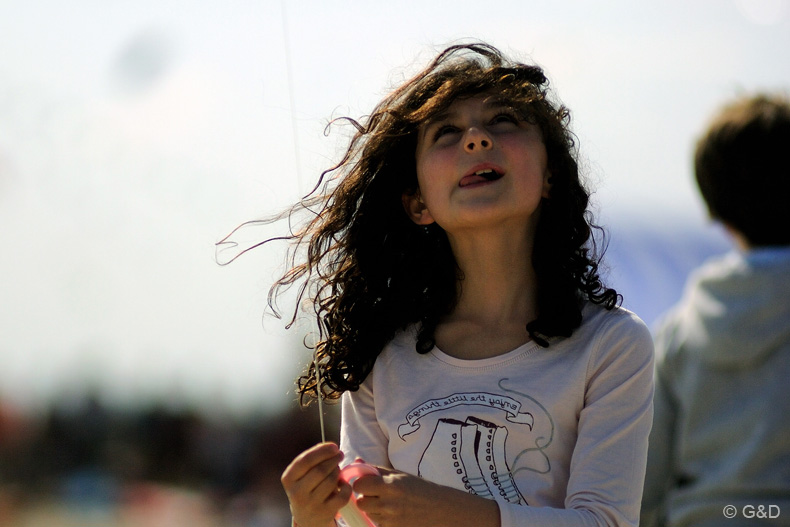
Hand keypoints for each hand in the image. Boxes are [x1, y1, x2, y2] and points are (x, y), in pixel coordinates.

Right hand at [281, 442, 351, 526]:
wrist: (307, 517)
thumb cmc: (307, 488)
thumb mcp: (302, 474)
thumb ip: (312, 459)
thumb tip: (331, 448)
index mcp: (289, 479)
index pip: (306, 460)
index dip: (322, 451)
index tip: (334, 446)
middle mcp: (297, 493)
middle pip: (320, 470)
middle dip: (333, 459)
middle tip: (340, 455)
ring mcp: (310, 504)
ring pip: (330, 481)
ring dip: (337, 471)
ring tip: (337, 469)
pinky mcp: (324, 513)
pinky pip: (341, 496)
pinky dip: (346, 487)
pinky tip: (343, 484)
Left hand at [353, 466, 498, 526]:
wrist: (440, 510)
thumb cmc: (420, 489)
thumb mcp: (400, 475)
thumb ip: (377, 470)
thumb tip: (357, 461)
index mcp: (391, 485)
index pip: (359, 485)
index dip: (360, 484)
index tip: (366, 483)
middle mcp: (389, 503)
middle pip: (361, 502)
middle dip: (365, 498)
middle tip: (375, 495)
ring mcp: (391, 519)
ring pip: (368, 514)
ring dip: (373, 509)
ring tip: (387, 504)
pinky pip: (377, 523)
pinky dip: (381, 519)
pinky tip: (392, 514)